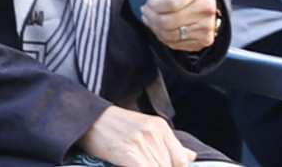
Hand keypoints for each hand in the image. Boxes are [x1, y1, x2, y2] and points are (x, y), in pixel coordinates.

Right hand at [74, 105, 194, 166]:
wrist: (90, 119)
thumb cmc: (116, 128)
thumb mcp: (147, 130)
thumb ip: (170, 145)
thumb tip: (191, 157)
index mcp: (163, 128)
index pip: (180, 159)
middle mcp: (155, 133)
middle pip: (168, 166)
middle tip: (148, 166)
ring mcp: (142, 142)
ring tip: (140, 165)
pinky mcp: (127, 152)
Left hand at [137, 0, 220, 54]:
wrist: (206, 2)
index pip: (171, 3)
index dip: (154, 5)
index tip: (149, 1)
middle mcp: (206, 8)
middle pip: (168, 21)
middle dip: (151, 17)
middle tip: (146, 12)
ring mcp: (207, 25)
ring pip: (170, 34)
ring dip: (156, 28)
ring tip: (153, 19)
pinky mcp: (204, 39)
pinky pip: (176, 44)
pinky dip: (165, 38)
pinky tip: (163, 28)